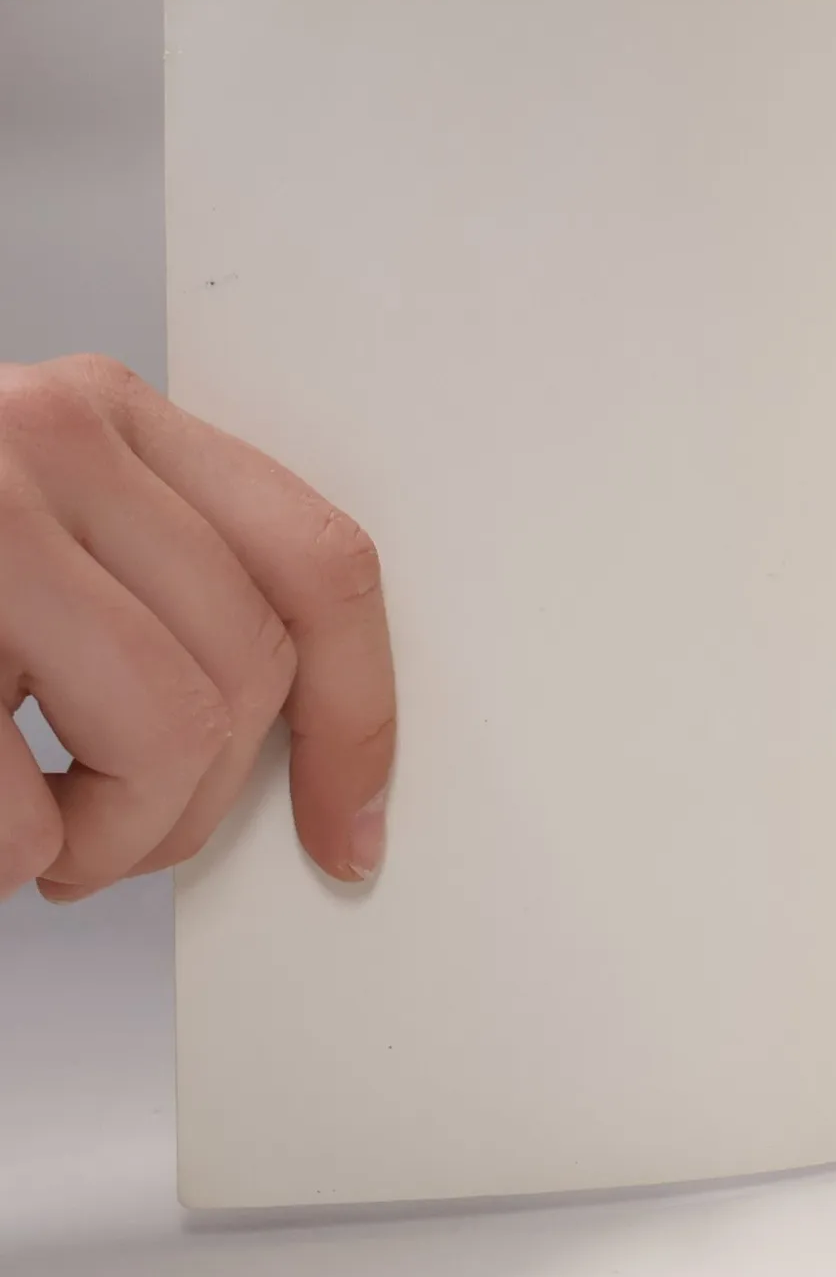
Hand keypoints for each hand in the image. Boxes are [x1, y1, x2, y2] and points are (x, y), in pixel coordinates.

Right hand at [0, 357, 394, 900]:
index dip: (360, 719)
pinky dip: (9, 857)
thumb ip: (147, 594)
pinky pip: (18, 805)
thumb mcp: (33, 534)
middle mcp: (48, 437)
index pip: (319, 565)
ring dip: (112, 839)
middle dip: (199, 803)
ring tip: (45, 839)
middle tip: (117, 834)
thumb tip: (291, 748)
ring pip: (166, 733)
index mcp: (109, 419)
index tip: (352, 829)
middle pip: (248, 671)